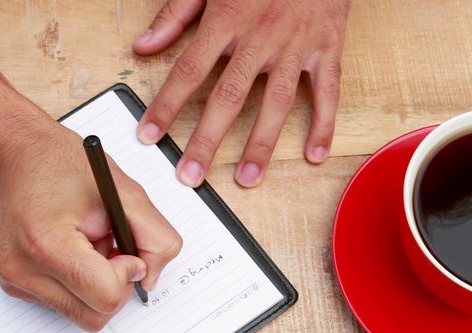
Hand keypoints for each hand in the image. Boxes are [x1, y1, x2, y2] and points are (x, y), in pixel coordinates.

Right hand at [0, 118, 182, 331]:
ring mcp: (16, 281)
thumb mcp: (125, 192)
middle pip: (95, 316)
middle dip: (114, 285)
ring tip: (89, 244)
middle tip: (110, 245)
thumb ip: (155, 239)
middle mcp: (23, 270)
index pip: (106, 297)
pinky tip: (73, 250)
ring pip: (82, 315)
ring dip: (98, 285)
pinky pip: (66, 304)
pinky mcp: (16, 284)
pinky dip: (80, 283)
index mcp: (46, 245)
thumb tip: (151, 277)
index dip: (127, 273)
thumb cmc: (62, 164)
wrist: (19, 155)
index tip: (124, 246)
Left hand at [133, 0, 350, 187]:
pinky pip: (327, 91)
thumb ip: (175, 14)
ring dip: (261, 143)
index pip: (189, 70)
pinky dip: (323, 123)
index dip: (167, 105)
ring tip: (246, 178)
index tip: (149, 134)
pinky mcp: (326, 48)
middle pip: (229, 96)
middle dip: (207, 139)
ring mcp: (295, 45)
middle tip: (191, 175)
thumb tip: (143, 46)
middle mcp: (260, 37)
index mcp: (227, 19)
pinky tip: (314, 154)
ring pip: (277, 102)